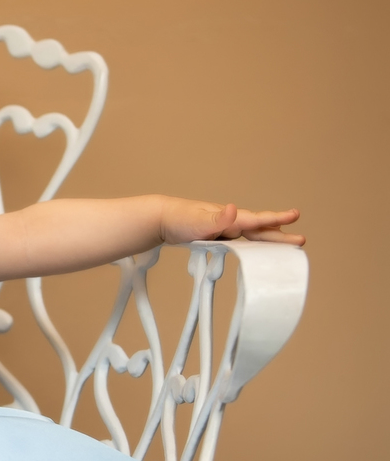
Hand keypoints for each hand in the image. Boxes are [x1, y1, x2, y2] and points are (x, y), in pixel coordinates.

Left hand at [159, 198, 304, 245]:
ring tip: (285, 244)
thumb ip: (216, 218)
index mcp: (229, 218)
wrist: (161, 218)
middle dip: (279, 235)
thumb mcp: (197, 220)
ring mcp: (224, 228)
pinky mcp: (217, 236)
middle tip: (301, 240)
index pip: (257, 220)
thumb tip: (233, 209)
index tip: (295, 216)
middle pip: (259, 229)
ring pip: (251, 235)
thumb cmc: (178, 219)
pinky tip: (255, 251)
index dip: (276, 219)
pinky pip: (239, 241)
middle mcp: (230, 221)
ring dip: (268, 239)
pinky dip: (251, 246)